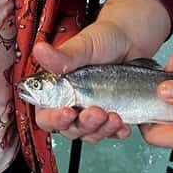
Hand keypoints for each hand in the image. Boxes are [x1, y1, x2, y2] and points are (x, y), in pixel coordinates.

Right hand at [32, 0, 169, 143]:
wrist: (132, 39)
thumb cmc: (103, 39)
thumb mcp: (83, 46)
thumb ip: (62, 55)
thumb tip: (40, 50)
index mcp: (57, 89)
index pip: (45, 114)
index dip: (53, 119)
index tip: (68, 113)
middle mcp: (72, 103)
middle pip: (69, 129)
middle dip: (83, 125)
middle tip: (98, 112)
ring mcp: (91, 111)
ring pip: (90, 134)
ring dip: (101, 130)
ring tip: (115, 117)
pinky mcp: (110, 115)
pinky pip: (111, 133)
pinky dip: (117, 132)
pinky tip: (124, 127)